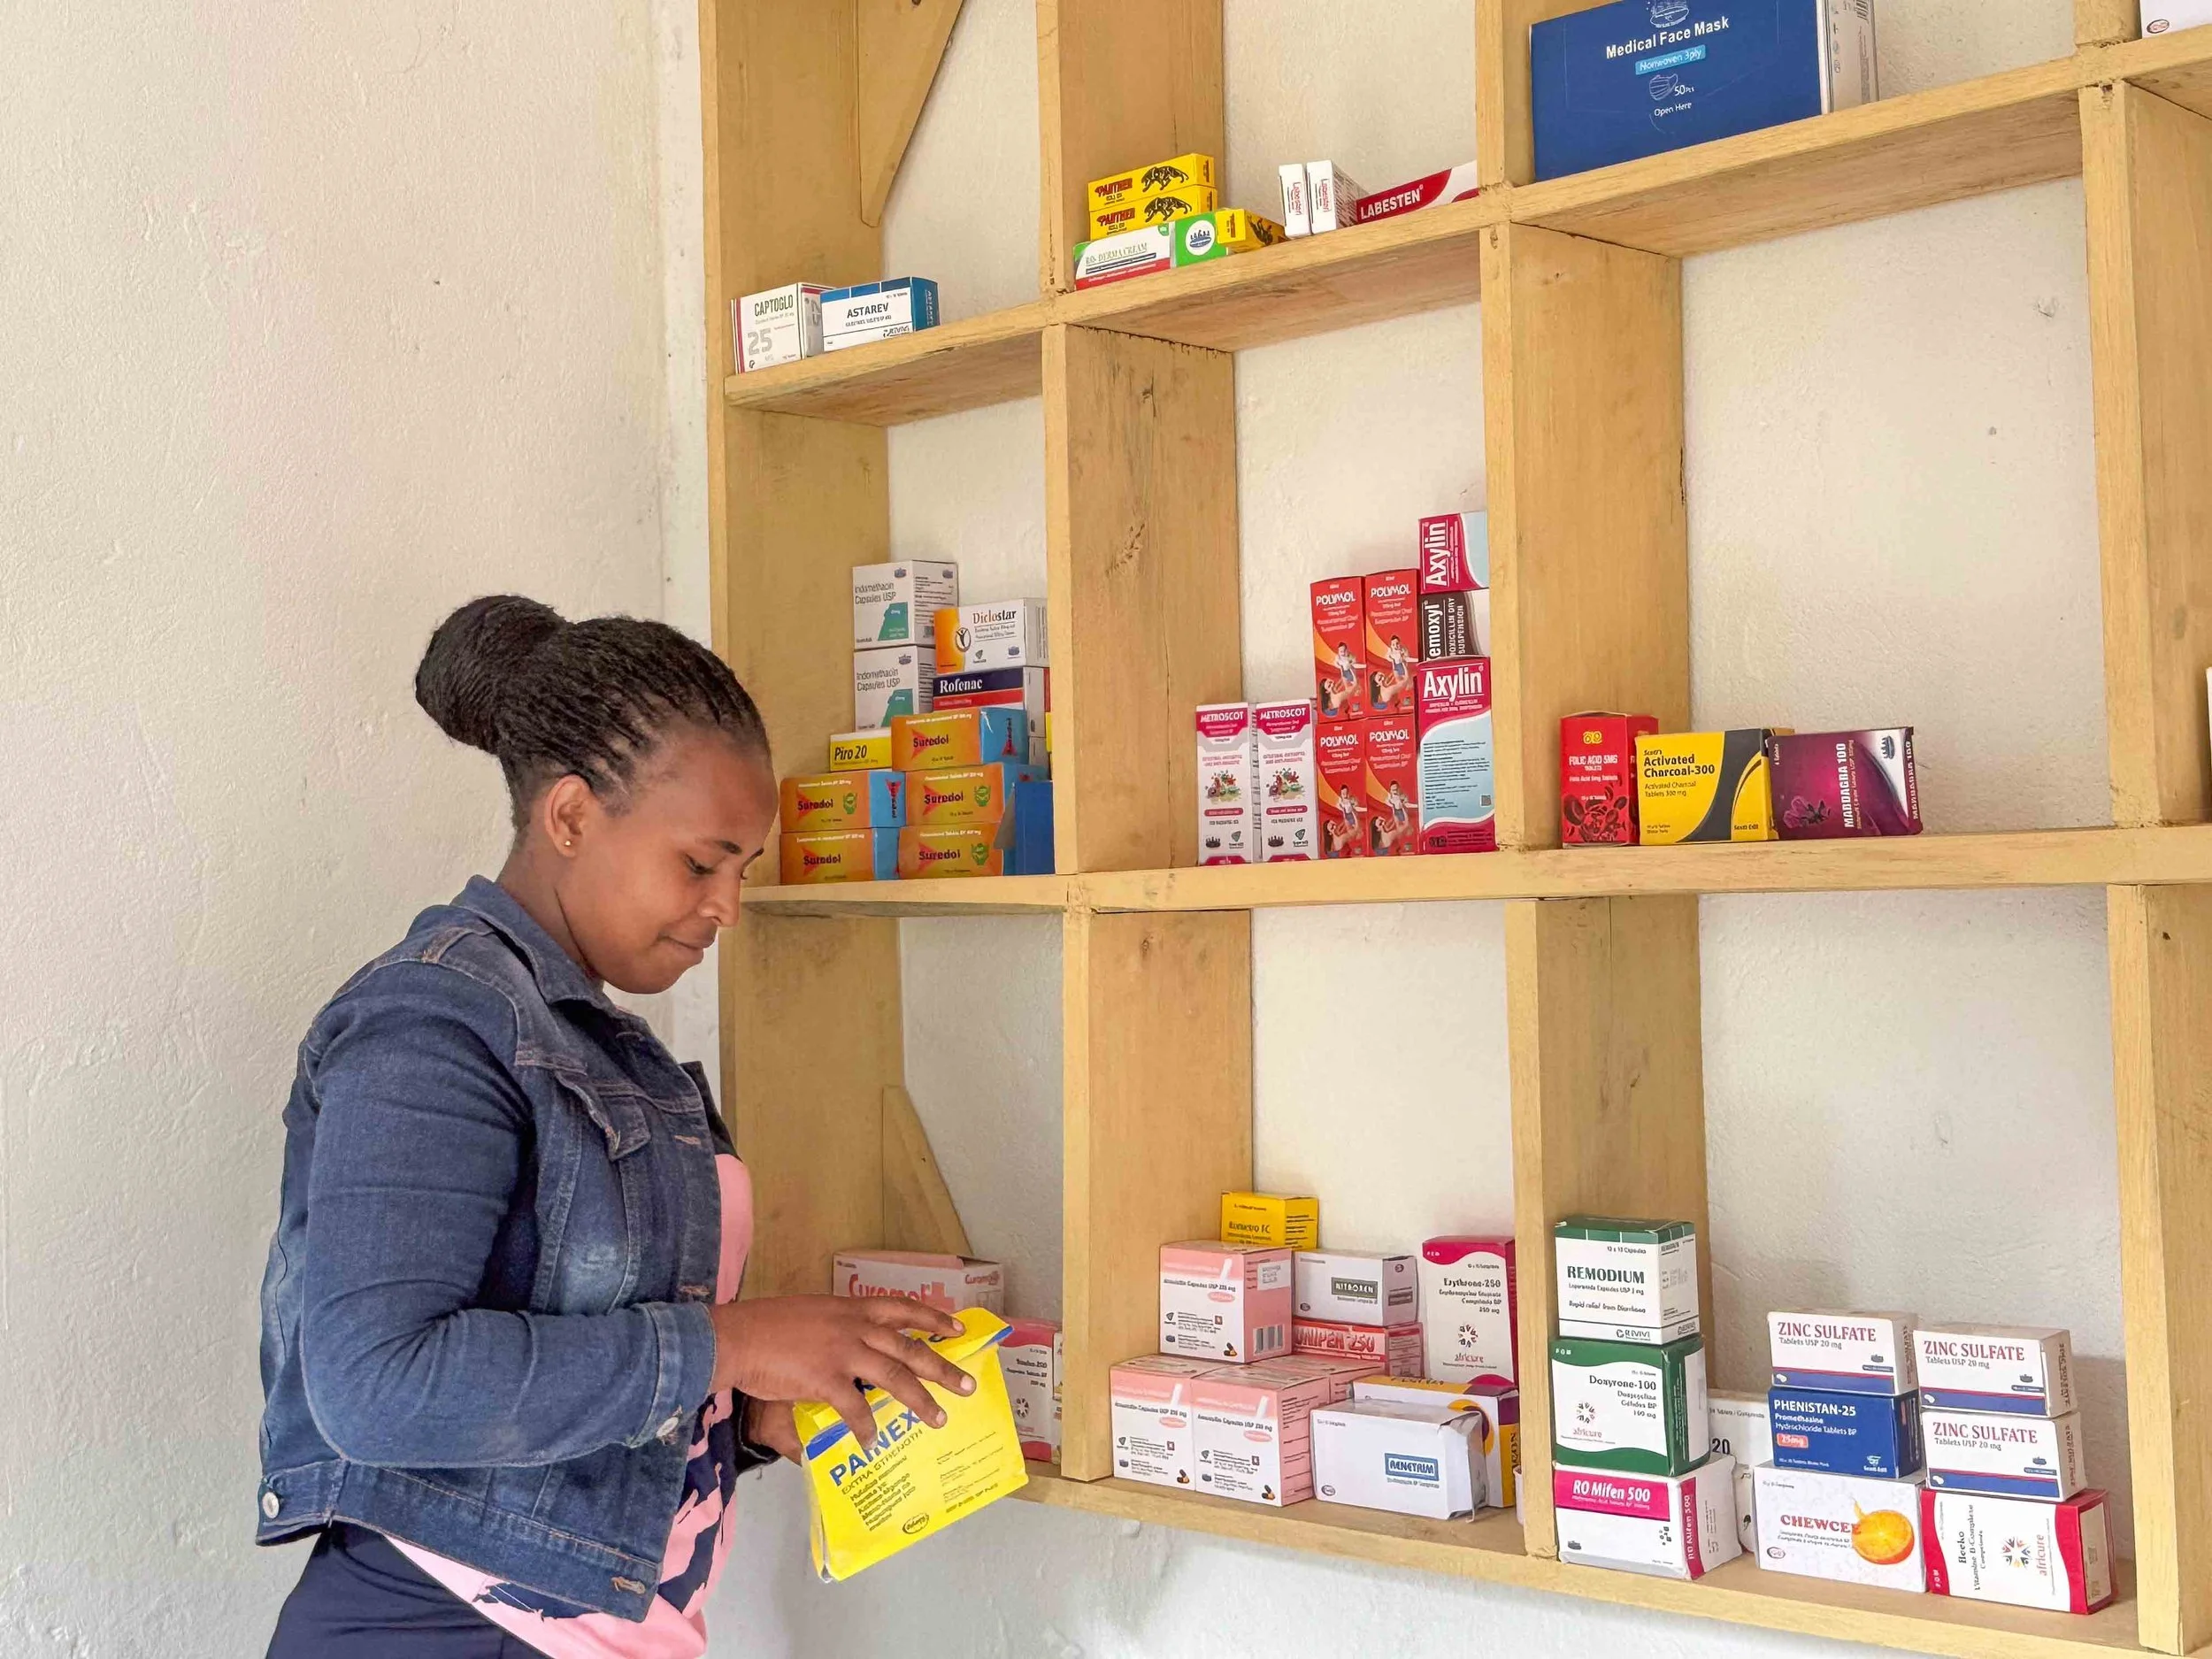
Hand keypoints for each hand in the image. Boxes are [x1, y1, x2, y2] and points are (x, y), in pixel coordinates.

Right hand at [708, 1296, 972, 1449]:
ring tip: (939, 1419)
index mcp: (851, 1309)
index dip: (932, 1318)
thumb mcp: (811, 1314)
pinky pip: (855, 1408)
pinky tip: (872, 1443)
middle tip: (967, 1385)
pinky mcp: (825, 1379)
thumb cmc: (767, 1324)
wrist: (737, 1336)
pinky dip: (866, 1427)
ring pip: (894, 1376)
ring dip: (920, 1400)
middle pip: (909, 1347)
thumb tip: (848, 1346)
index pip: (902, 1308)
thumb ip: (836, 1327)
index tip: (957, 1328)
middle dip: (941, 1366)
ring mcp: (843, 1352)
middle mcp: (855, 1327)